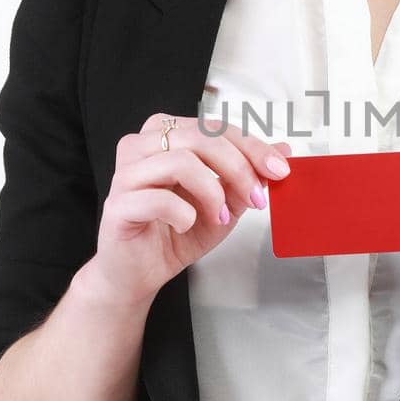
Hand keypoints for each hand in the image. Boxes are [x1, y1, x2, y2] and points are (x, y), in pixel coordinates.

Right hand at [88, 112, 292, 306]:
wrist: (141, 272)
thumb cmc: (176, 233)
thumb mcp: (224, 202)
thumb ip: (247, 175)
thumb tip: (283, 150)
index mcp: (166, 135)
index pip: (215, 128)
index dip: (252, 146)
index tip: (279, 169)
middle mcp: (142, 146)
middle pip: (200, 138)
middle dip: (238, 168)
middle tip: (256, 198)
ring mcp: (126, 174)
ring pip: (180, 161)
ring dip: (212, 193)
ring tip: (219, 217)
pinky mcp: (117, 204)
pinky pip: (159, 199)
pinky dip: (184, 214)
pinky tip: (186, 224)